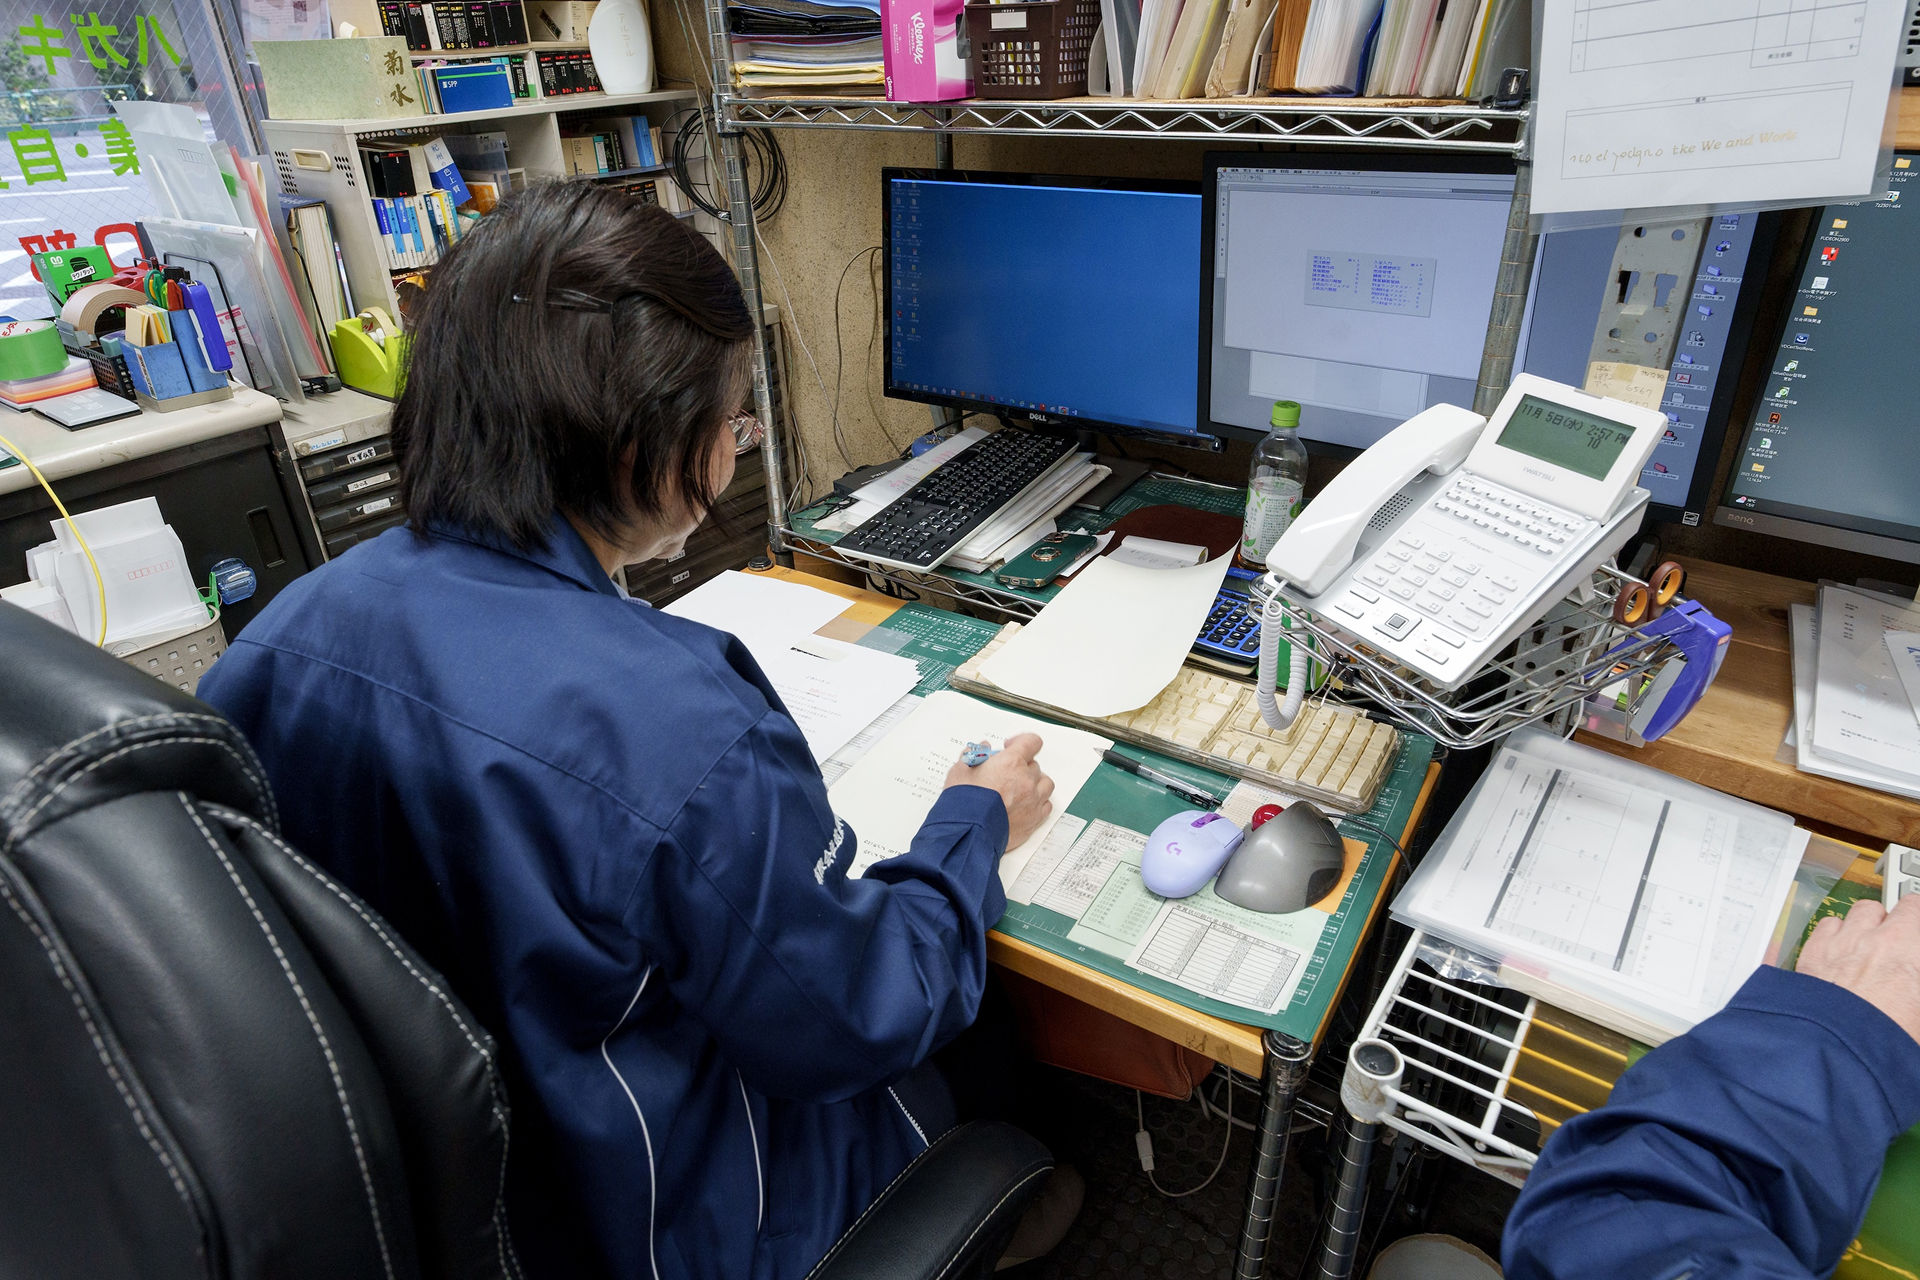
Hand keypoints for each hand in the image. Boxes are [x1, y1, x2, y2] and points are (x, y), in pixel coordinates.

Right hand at [945, 733, 1054, 852]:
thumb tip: (982, 748)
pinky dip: (1038, 802)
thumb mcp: (960, 770)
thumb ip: (974, 755)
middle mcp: (1026, 780)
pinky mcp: (1034, 820)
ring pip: (1045, 783)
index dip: (1021, 742)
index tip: (1011, 747)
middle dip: (1020, 766)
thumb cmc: (963, 803)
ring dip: (1034, 782)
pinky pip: (1046, 805)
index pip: (1031, 742)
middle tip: (1005, 773)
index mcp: (1011, 763)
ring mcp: (1033, 801)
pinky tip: (1025, 804)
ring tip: (1019, 788)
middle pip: (1034, 764)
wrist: (968, 834)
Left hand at [1798, 897, 1919, 1046]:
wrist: (1841, 1053)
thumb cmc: (1890, 1038)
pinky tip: (1838, 952)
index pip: (1919, 912)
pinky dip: (1836, 933)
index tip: (1917, 939)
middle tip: (1901, 945)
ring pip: (1862, 911)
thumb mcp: (1918, 1016)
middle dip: (1901, 921)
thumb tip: (1911, 983)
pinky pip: (1829, 925)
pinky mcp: (1814, 951)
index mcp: (1912, 953)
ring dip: (1869, 924)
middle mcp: (1881, 939)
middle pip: (1897, 909)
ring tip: (1869, 946)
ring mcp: (1845, 941)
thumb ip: (1912, 988)